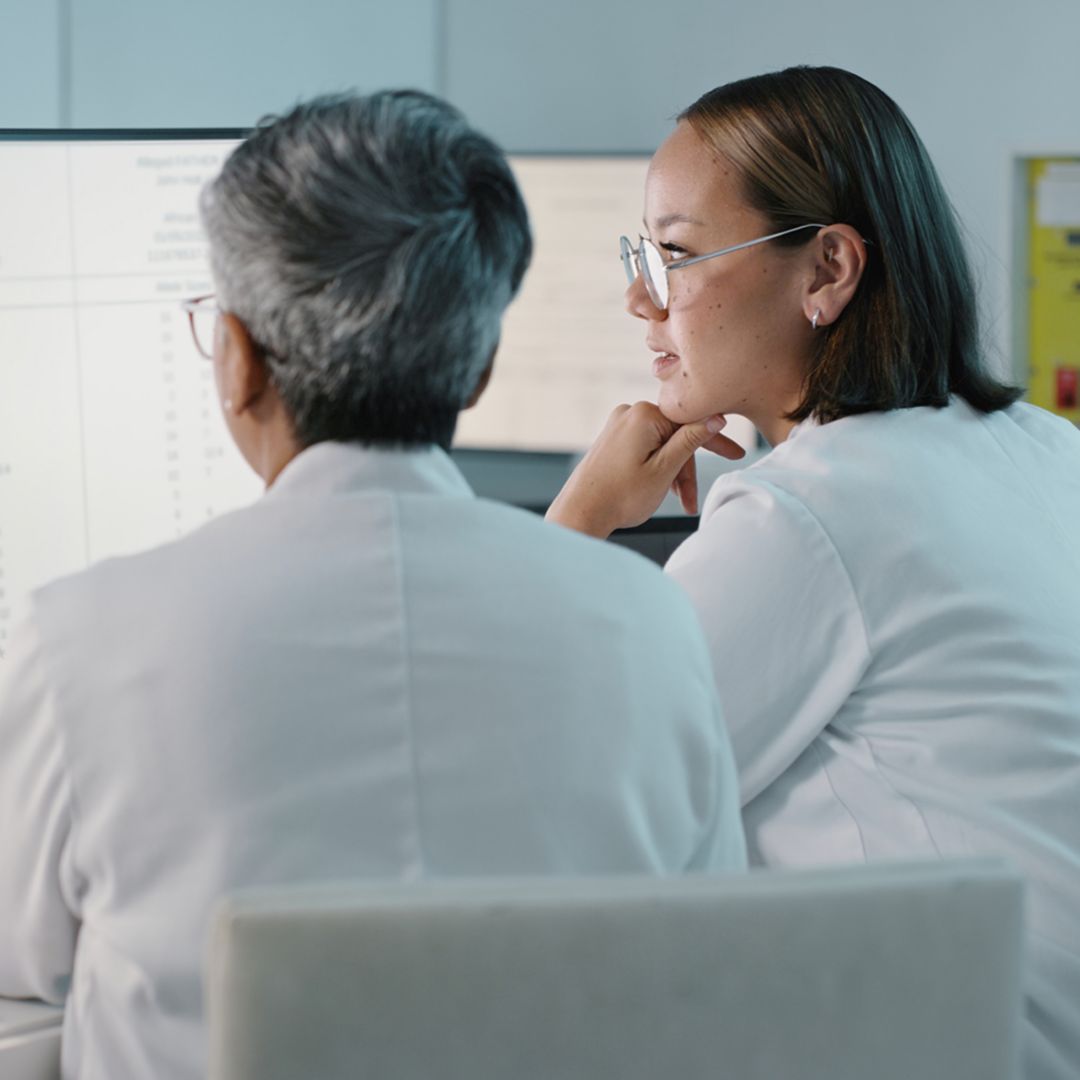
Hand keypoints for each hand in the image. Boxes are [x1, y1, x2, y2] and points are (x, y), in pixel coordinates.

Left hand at [545, 402, 744, 537]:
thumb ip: (691, 440)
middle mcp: (629, 412)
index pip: (691, 422)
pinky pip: (646, 448)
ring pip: (662, 445)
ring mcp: (618, 425)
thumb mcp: (664, 469)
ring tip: (678, 503)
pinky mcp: (612, 439)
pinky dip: (657, 468)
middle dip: (687, 469)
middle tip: (694, 500)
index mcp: (644, 414)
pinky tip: (661, 490)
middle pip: (676, 436)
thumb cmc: (620, 496)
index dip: (715, 442)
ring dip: (673, 473)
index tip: (736, 455)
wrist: (580, 513)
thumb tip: (716, 417)